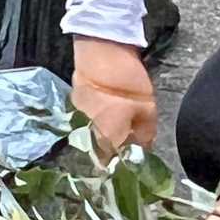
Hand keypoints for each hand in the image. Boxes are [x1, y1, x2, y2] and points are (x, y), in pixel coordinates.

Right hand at [71, 37, 156, 155]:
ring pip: (89, 136)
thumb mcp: (147, 110)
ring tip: (114, 129)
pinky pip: (84, 121)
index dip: (118, 167)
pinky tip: (104, 115)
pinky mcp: (72, 103)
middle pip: (97, 152)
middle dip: (109, 152)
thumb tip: (142, 146)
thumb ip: (144, 134)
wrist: (101, 52)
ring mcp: (76, 118)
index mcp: (105, 141)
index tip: (126, 166)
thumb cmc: (127, 84)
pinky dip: (94, 121)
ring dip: (101, 135)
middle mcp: (86, 134)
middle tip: (123, 147)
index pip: (110, 166)